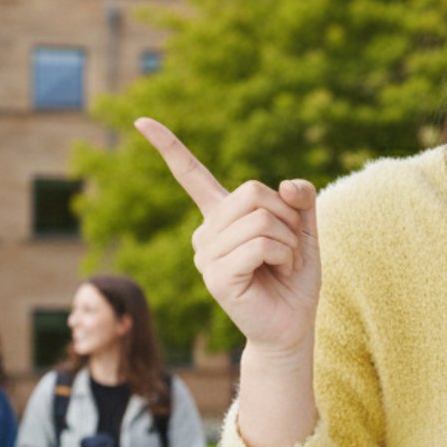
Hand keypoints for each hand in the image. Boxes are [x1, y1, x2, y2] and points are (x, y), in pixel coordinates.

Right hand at [136, 117, 319, 357]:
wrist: (291, 326)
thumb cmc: (294, 279)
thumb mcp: (305, 230)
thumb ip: (301, 200)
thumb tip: (287, 183)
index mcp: (221, 216)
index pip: (191, 174)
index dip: (167, 146)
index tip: (140, 120)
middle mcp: (206, 232)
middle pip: (252, 190)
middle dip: (287, 216)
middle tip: (288, 246)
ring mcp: (206, 255)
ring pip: (261, 220)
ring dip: (288, 241)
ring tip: (282, 265)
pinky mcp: (216, 277)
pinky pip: (259, 245)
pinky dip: (283, 256)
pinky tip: (277, 273)